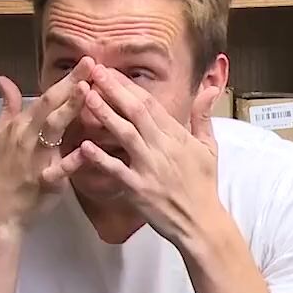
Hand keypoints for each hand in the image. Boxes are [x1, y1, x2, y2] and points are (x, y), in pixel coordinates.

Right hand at [0, 58, 93, 227]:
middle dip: (71, 83)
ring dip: (69, 109)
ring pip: (53, 130)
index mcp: (22, 125)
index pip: (46, 96)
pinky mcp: (44, 182)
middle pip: (50, 105)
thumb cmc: (2, 171)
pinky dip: (72, 160)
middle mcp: (28, 137)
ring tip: (86, 91)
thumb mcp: (0, 136)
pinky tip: (87, 149)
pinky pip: (59, 169)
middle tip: (91, 64)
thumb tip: (4, 80)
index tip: (86, 60)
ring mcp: (35, 158)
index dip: (66, 78)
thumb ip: (8, 107)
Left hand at [44, 66, 223, 250]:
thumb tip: (210, 90)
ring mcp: (150, 168)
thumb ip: (203, 117)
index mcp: (178, 136)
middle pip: (136, 112)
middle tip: (94, 70)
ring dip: (105, 113)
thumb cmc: (204, 185)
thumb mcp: (209, 147)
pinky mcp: (139, 189)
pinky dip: (100, 158)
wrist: (201, 222)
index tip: (110, 70)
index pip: (151, 104)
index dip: (128, 85)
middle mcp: (163, 147)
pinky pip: (117, 170)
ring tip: (86, 95)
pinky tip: (83, 145)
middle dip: (114, 89)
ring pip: (125, 134)